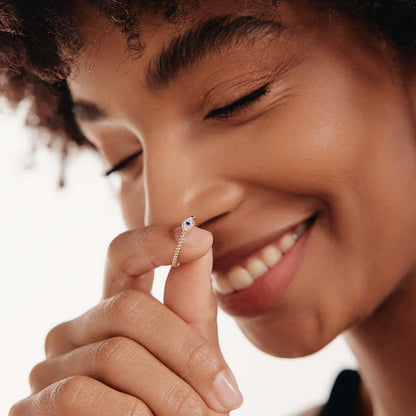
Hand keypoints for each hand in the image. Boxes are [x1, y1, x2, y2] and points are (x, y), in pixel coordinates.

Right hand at [9, 223, 242, 414]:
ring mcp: (50, 366)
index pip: (123, 255)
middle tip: (225, 397)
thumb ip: (191, 301)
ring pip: (115, 354)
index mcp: (113, 312)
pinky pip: (81, 395)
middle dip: (187, 353)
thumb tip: (200, 235)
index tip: (197, 237)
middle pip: (130, 309)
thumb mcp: (190, 354)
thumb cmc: (171, 409)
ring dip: (170, 395)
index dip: (155, 240)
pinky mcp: (33, 406)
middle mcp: (76, 329)